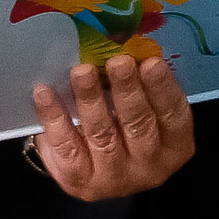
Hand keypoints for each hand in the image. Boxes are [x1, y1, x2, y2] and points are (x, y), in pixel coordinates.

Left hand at [27, 56, 194, 199]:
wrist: (97, 167)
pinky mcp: (78, 180)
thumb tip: (120, 38)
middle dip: (127, 92)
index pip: (173, 115)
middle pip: (139, 126)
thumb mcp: (143, 105)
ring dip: (91, 101)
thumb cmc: (125, 125)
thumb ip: (140, 80)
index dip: (162, 88)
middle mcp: (148, 167)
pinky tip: (44, 93)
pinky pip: (66, 147)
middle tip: (118, 63)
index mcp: (174, 145)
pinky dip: (55, 118)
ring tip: (82, 72)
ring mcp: (113, 178)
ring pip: (102, 136)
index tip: (151, 62)